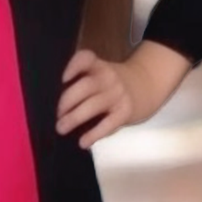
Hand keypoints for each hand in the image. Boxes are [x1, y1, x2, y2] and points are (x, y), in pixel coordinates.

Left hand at [56, 41, 192, 148]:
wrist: (146, 86)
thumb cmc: (112, 83)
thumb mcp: (101, 73)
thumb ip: (82, 80)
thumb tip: (55, 103)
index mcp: (98, 66)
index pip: (86, 58)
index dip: (74, 66)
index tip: (62, 78)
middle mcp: (108, 77)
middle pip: (85, 86)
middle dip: (67, 101)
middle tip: (56, 115)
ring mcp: (117, 94)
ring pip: (93, 105)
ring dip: (75, 118)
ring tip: (61, 128)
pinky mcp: (125, 112)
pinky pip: (108, 124)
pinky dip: (94, 134)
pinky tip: (83, 142)